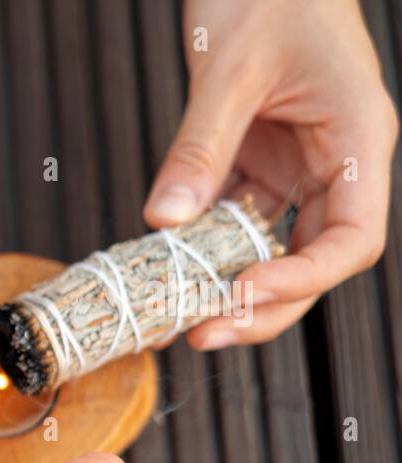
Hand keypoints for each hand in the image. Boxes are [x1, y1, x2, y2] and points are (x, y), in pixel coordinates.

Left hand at [144, 0, 397, 350]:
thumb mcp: (228, 70)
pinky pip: (235, 223)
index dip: (302, 280)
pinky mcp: (259, 164)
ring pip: (274, 250)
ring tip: (177, 320)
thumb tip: (165, 220)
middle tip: (201, 332)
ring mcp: (297, 167)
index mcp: (356, 141)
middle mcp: (334, 164)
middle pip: (313, 262)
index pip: (351, 240)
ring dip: (228, 289)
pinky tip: (167, 279)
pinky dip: (203, 253)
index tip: (241, 294)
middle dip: (260, 306)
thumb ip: (200, 147)